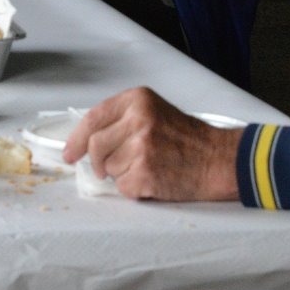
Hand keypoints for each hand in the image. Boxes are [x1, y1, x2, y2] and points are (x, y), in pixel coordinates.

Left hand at [62, 87, 240, 201]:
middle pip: (95, 146)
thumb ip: (121, 120)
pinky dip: (134, 189)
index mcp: (137, 100)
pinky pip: (122, 187)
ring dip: (123, 174)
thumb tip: (86, 140)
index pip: (93, 118)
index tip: (70, 152)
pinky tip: (154, 178)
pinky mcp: (146, 173)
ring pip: (108, 169)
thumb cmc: (189, 139)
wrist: (219, 159)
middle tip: (112, 167)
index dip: (77, 139)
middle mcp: (138, 120)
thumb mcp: (154, 112)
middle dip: (100, 161)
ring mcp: (141, 147)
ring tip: (148, 166)